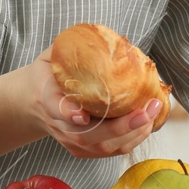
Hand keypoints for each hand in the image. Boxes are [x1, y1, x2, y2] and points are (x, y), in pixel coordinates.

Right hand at [18, 43, 161, 159]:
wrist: (34, 101)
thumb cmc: (49, 74)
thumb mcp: (52, 55)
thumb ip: (71, 49)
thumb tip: (104, 37)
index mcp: (46, 97)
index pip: (55, 108)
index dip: (69, 113)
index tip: (82, 115)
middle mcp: (58, 125)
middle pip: (86, 135)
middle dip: (121, 126)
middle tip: (148, 109)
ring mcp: (70, 141)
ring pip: (102, 147)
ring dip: (133, 133)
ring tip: (154, 112)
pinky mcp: (83, 150)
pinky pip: (110, 151)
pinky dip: (133, 139)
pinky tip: (148, 123)